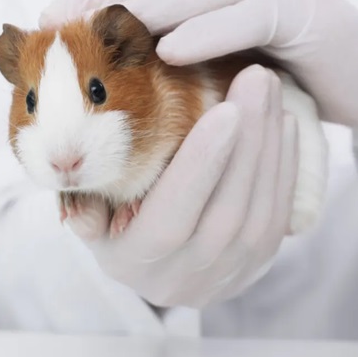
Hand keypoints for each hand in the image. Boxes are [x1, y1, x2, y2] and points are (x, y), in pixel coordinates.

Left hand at [41, 0, 357, 163]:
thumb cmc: (291, 80)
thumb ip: (181, 66)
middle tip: (55, 19)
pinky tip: (168, 49)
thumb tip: (118, 96)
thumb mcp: (225, 69)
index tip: (44, 17)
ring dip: (146, 7)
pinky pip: (249, 16)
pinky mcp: (303, 10)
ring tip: (97, 29)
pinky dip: (208, 30)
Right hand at [61, 66, 298, 307]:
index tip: (225, 110)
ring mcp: (226, 276)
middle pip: (225, 212)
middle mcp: (183, 279)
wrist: (156, 269)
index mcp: (135, 263)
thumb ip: (83, 196)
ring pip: (259, 213)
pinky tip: (283, 121)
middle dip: (247, 142)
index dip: (200, 167)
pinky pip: (277, 216)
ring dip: (269, 146)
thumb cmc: (112, 222)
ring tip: (269, 87)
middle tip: (256, 77)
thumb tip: (74, 169)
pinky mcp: (258, 265)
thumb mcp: (88, 214)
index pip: (171, 220)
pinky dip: (284, 165)